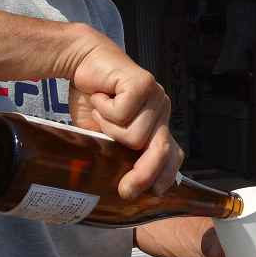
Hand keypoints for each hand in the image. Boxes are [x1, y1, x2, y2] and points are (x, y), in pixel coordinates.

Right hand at [70, 31, 182, 198]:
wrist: (82, 63)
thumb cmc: (94, 101)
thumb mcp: (104, 136)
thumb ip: (118, 153)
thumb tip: (120, 189)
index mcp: (157, 126)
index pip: (173, 155)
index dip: (165, 176)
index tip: (152, 194)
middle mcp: (162, 111)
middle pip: (160, 150)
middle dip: (143, 173)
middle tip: (125, 189)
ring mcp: (155, 96)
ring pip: (135, 136)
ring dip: (108, 128)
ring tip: (101, 111)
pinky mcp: (143, 83)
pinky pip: (122, 114)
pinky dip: (103, 109)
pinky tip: (100, 96)